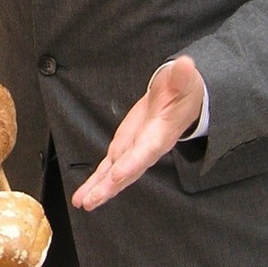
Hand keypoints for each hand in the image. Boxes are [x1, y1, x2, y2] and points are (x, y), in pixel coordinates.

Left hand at [71, 55, 204, 210]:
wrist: (181, 99)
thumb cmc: (184, 91)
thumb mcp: (185, 79)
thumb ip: (182, 75)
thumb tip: (184, 64)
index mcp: (161, 132)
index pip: (146, 150)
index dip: (132, 163)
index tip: (116, 175)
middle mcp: (147, 147)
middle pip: (128, 170)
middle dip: (110, 186)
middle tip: (91, 200)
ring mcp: (134, 149)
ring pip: (116, 173)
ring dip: (99, 189)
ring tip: (83, 202)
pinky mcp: (125, 148)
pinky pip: (109, 168)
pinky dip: (97, 181)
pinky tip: (84, 195)